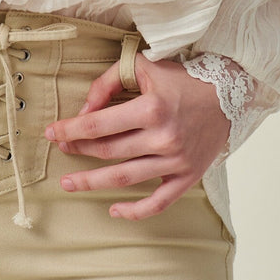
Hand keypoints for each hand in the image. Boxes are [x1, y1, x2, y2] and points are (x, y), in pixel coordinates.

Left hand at [43, 52, 230, 219]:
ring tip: (69, 183)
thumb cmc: (181, 79)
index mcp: (150, 108)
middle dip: (78, 151)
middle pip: (108, 151)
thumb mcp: (142, 67)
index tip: (51, 133)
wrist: (228, 94)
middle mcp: (163, 137)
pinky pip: (158, 203)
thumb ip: (108, 83)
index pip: (98, 124)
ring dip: (92, 183)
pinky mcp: (188, 177)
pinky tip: (113, 210)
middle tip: (61, 149)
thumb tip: (83, 111)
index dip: (70, 130)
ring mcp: (176, 161)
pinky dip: (135, 212)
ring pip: (125, 179)